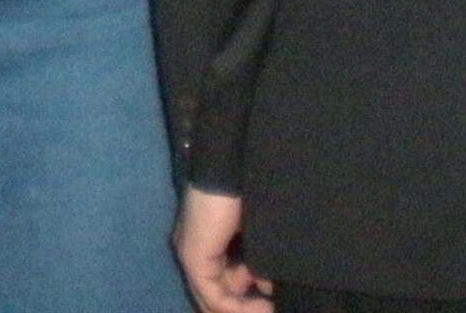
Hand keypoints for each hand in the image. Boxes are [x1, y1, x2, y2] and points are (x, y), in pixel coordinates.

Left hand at [175, 186, 270, 312]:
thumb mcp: (256, 237)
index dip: (246, 302)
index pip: (220, 286)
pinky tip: (262, 306)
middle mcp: (194, 250)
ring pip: (213, 298)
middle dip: (245, 306)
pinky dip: (236, 307)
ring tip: (271, 304)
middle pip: (215, 295)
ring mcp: (191, 253)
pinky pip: (212, 294)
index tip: (274, 304)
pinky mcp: (194, 256)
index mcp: (206, 242)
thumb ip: (258, 263)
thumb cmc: (251, 195)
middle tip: (274, 308)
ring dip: (244, 307)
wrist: (235, 166)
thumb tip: (267, 288)